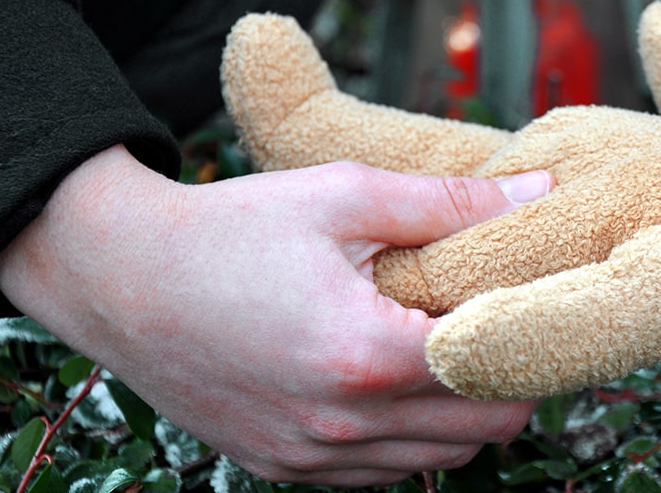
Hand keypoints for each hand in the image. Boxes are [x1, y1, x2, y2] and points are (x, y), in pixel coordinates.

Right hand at [0, 145, 553, 485]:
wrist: (119, 278)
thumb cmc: (231, 229)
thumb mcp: (343, 195)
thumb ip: (449, 204)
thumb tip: (539, 197)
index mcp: (365, 354)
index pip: (502, 374)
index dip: (535, 337)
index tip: (540, 302)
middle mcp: (343, 425)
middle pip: (488, 428)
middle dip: (510, 377)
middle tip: (498, 321)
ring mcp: (312, 458)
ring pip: (442, 458)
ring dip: (461, 410)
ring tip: (442, 347)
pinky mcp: (285, 470)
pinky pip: (384, 473)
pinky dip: (408, 436)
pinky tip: (391, 382)